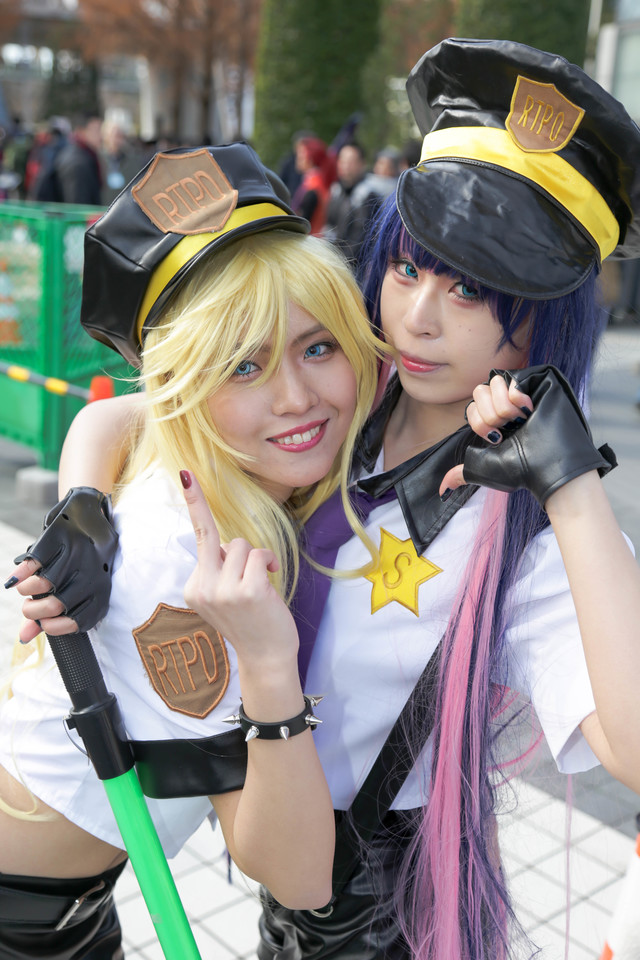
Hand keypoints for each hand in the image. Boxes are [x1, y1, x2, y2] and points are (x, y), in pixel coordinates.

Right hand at [4, 487, 118, 640]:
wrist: (89, 510)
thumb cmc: (80, 557)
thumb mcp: (75, 583)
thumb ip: (51, 613)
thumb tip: (24, 638)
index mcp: (102, 587)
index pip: (82, 620)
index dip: (57, 627)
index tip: (43, 625)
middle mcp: (93, 571)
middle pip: (58, 604)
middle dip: (34, 611)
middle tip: (27, 606)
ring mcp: (78, 551)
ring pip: (45, 583)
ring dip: (27, 590)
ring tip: (25, 589)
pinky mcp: (61, 534)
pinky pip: (35, 560)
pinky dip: (21, 572)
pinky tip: (18, 577)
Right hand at [180, 471, 299, 667]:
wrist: (265, 658)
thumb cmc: (251, 622)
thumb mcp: (225, 595)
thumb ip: (220, 569)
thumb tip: (227, 545)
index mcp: (193, 587)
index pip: (198, 537)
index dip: (195, 502)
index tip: (186, 474)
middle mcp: (202, 587)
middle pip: (223, 539)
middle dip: (241, 552)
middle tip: (250, 573)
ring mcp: (222, 590)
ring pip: (242, 546)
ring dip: (256, 561)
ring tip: (259, 587)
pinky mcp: (246, 590)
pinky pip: (258, 555)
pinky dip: (267, 564)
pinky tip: (268, 585)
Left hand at [439, 365, 615, 506]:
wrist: (549, 467)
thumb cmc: (522, 470)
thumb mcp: (485, 470)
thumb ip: (462, 473)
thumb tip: (444, 488)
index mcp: (494, 418)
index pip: (471, 406)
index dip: (479, 422)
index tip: (496, 438)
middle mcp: (506, 403)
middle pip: (480, 391)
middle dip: (491, 415)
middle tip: (509, 429)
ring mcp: (522, 390)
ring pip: (494, 382)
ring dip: (505, 408)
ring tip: (522, 421)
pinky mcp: (537, 381)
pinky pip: (513, 377)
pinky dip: (517, 396)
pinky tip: (530, 410)